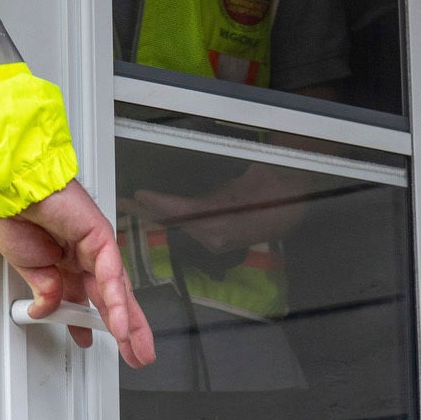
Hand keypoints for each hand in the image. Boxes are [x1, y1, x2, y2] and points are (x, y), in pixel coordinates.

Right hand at [0, 180, 156, 367]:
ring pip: (118, 291)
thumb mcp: (28, 268)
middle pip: (111, 299)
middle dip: (124, 329)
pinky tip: (119, 324)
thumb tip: (46, 309)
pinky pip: (110, 275)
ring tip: (137, 349)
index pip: (84, 300)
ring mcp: (96, 247)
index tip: (88, 340)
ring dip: (129, 323)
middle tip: (136, 354)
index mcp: (65, 264)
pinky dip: (115, 302)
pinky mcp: (101, 237)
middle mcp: (84, 256)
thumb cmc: (17, 218)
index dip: (88, 323)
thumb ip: (44, 291)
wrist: (14, 192)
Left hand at [126, 162, 316, 253]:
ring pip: (180, 226)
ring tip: (136, 205)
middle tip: (124, 202)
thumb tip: (185, 200)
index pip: (178, 212)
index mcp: (218, 221)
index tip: (137, 196)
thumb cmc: (273, 186)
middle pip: (172, 221)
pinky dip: (176, 218)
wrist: (296, 203)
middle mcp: (213, 237)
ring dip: (159, 214)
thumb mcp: (242, 178)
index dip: (156, 203)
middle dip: (147, 211)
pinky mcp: (220, 242)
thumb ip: (212, 193)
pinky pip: (192, 228)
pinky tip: (163, 211)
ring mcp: (216, 242)